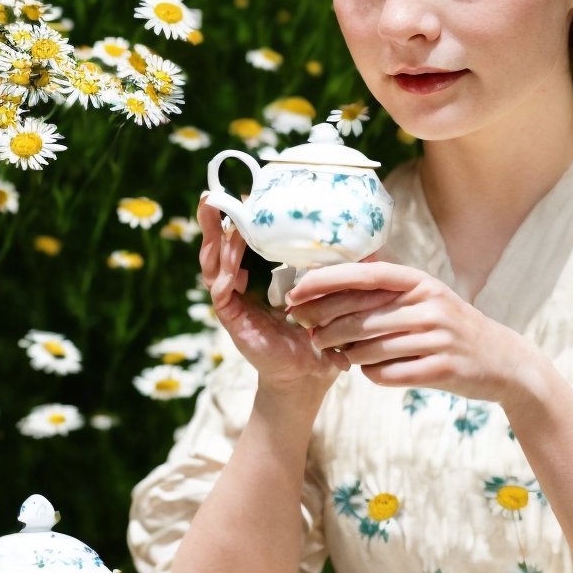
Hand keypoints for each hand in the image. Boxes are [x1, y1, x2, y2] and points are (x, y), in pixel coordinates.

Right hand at [197, 195, 346, 394]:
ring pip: (214, 267)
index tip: (240, 196)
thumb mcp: (324, 295)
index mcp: (255, 281)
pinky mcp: (233, 321)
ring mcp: (233, 305)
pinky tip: (235, 263)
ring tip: (217, 217)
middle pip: (217, 250)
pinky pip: (222, 292)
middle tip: (212, 196)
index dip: (234, 221)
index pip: (237, 245)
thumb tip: (360, 240)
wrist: (309, 376)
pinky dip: (226, 274)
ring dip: (215, 241)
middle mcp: (239, 290)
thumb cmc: (317, 337)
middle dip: (214, 223)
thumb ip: (330, 270)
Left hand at [285, 258, 529, 401]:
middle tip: (310, 335)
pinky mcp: (442, 370)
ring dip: (348, 355)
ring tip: (340, 357)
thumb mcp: (427, 296)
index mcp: (420, 283)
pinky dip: (373, 374)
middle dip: (327, 327)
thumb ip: (388, 287)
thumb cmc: (453, 328)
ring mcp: (437, 338)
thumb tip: (336, 275)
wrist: (504, 361)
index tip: (296, 293)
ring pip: (371, 349)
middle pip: (361, 317)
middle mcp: (429, 306)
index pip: (364, 276)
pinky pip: (390, 374)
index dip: (325, 283)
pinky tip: (370, 371)